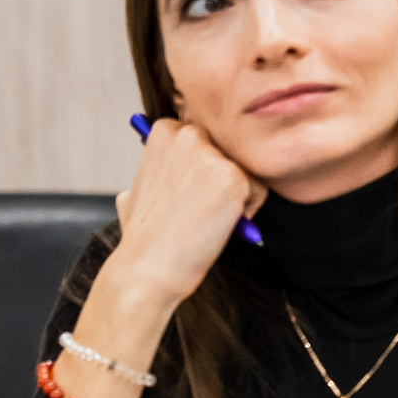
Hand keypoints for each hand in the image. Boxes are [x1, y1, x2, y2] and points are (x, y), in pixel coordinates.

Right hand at [106, 118, 262, 310]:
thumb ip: (158, 168)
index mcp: (164, 132)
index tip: (186, 192)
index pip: (204, 138)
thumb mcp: (137, 186)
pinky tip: (219, 225)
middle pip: (227, 151)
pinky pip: (259, 190)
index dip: (199, 167)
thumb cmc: (143, 233)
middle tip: (200, 207)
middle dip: (221, 177)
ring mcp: (212, 156)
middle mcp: (188, 136)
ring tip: (207, 219)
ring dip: (236, 195)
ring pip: (245, 171)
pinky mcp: (235, 178)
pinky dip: (247, 211)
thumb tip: (165, 167)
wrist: (149, 265)